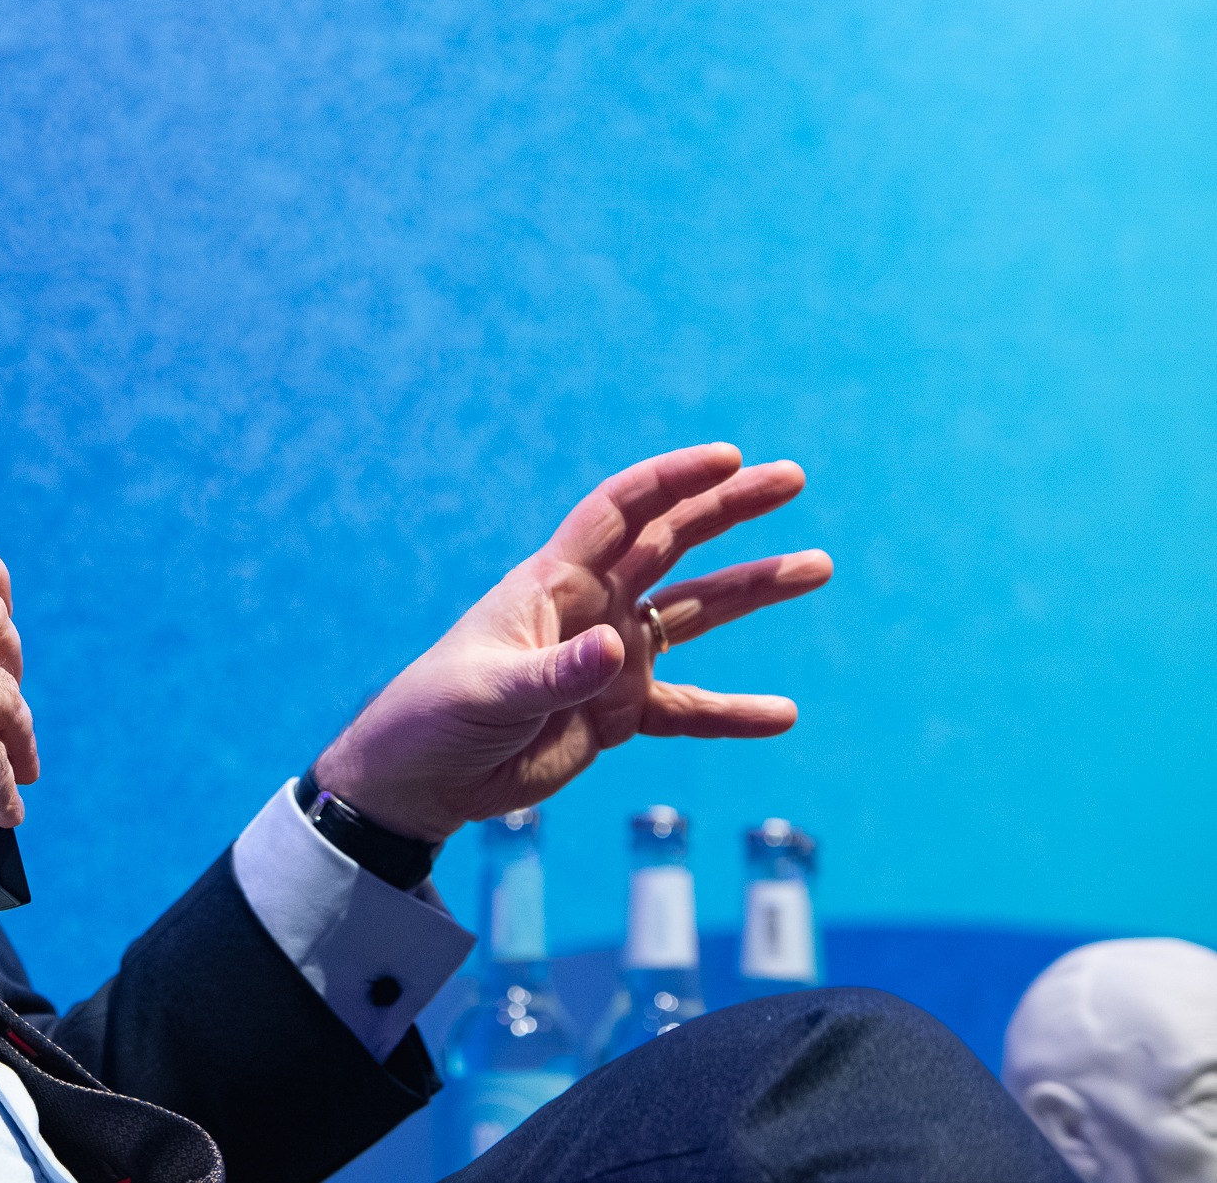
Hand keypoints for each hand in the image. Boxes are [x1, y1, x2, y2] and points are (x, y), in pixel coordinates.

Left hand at [312, 442, 830, 842]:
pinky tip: (782, 714)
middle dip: (728, 507)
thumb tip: (615, 650)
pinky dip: (733, 713)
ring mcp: (609, 658)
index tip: (729, 458)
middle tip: (792, 479)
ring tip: (816, 565)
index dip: (671, 480)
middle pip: (671, 543)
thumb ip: (554, 675)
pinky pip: (688, 709)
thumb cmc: (436, 717)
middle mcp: (590, 608)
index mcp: (551, 583)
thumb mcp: (490, 694)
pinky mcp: (618, 712)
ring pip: (694, 612)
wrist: (421, 779)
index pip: (620, 513)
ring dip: (753, 589)